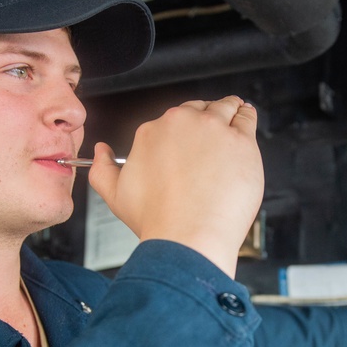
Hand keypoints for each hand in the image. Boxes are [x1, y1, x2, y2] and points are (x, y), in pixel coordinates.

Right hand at [89, 96, 262, 277]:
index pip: (173, 118)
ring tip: (234, 115)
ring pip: (225, 108)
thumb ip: (101, 169)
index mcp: (153, 131)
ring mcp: (214, 129)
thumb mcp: (114, 195)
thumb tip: (100, 151)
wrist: (188, 238)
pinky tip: (246, 118)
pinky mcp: (241, 141)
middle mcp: (183, 123)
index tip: (190, 143)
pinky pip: (246, 118)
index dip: (183, 131)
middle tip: (213, 138)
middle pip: (199, 109)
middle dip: (206, 119)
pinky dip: (246, 116)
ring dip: (229, 110)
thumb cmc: (157, 221)